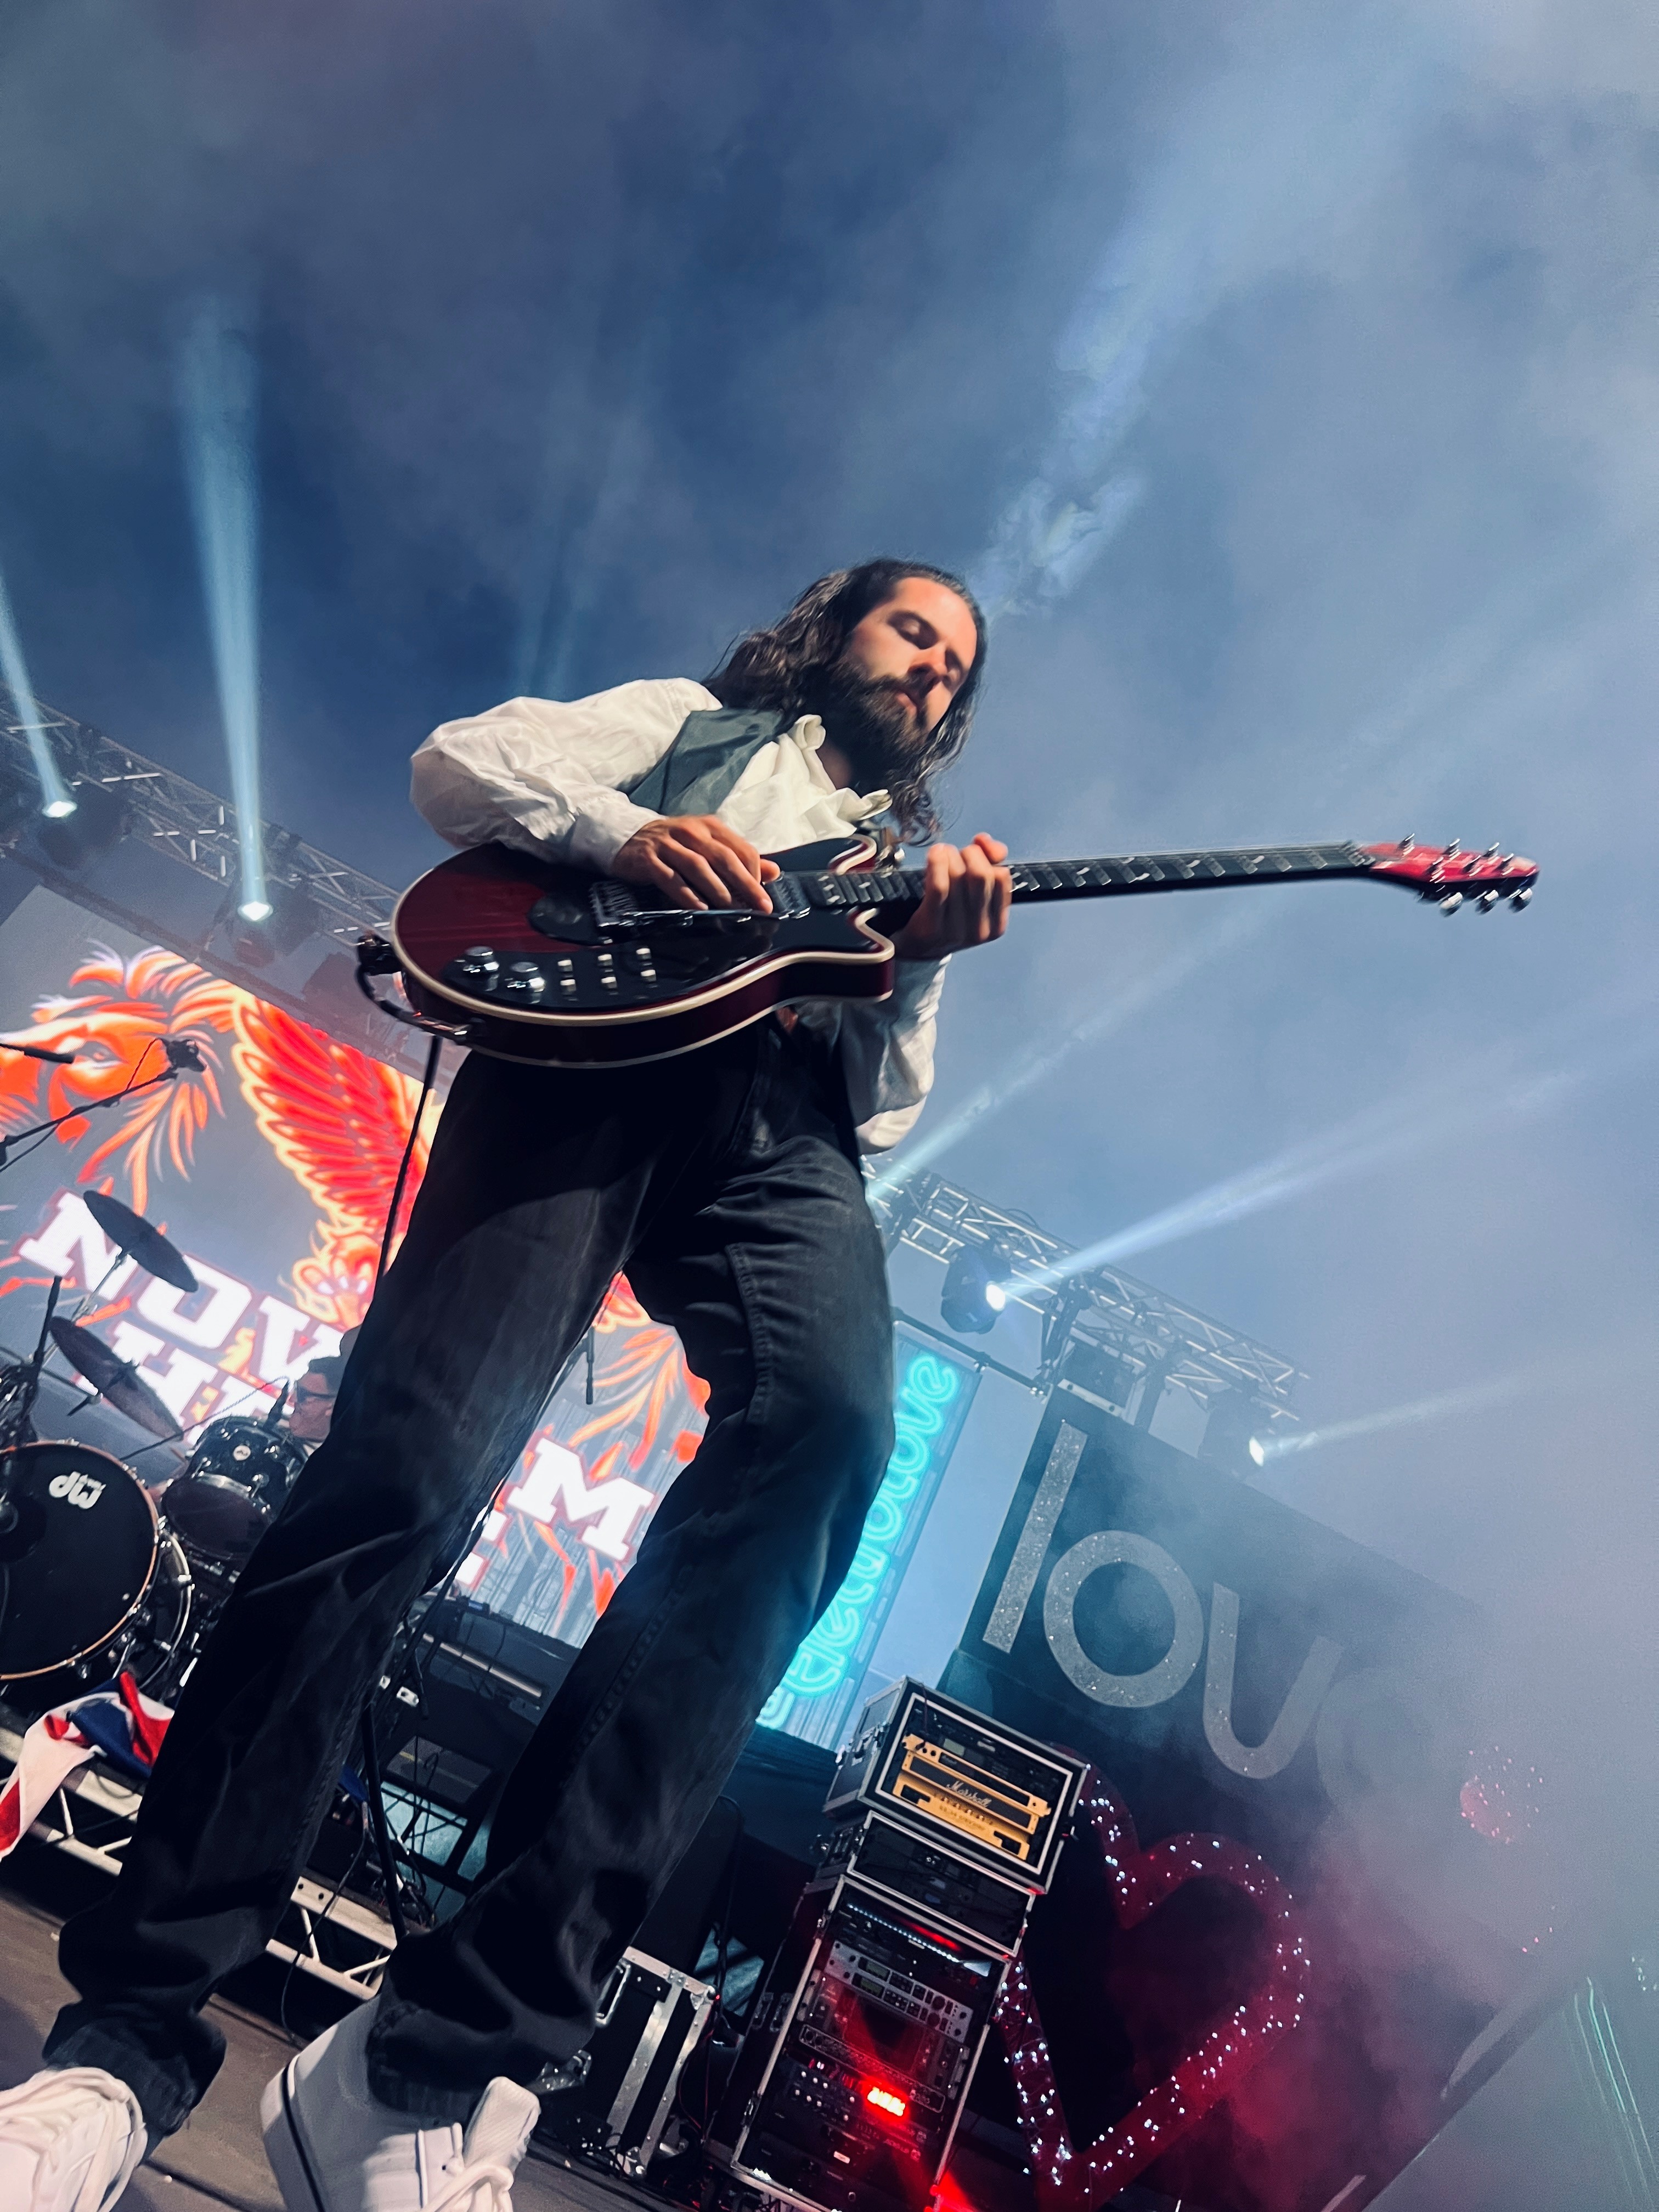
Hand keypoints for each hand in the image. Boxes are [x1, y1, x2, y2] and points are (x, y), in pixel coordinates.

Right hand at [612, 814, 779, 910]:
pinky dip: (685, 894)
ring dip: (717, 889)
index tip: (763, 896)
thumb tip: (774, 871)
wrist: (628, 836)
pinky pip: (669, 877)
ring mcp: (668, 843)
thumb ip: (740, 859)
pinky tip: (698, 907)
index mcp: (710, 827)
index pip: (741, 849)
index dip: (755, 874)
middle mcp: (691, 831)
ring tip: (731, 909)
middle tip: (758, 906)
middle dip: (745, 884)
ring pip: (697, 866)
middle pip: (724, 858)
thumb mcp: (709, 847)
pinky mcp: (649, 858)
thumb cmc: (675, 845)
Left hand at [890, 835, 1011, 959]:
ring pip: (958, 876)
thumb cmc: (947, 914)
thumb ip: (988, 865)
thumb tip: (985, 841)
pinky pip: (939, 887)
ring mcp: (956, 931)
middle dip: (969, 853)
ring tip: (940, 854)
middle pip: (981, 875)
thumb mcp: (973, 897)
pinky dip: (937, 864)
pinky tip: (934, 855)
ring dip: (949, 856)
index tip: (975, 849)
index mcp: (996, 925)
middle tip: (955, 853)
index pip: (1002, 877)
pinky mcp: (932, 927)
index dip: (989, 855)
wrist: (918, 949)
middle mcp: (980, 930)